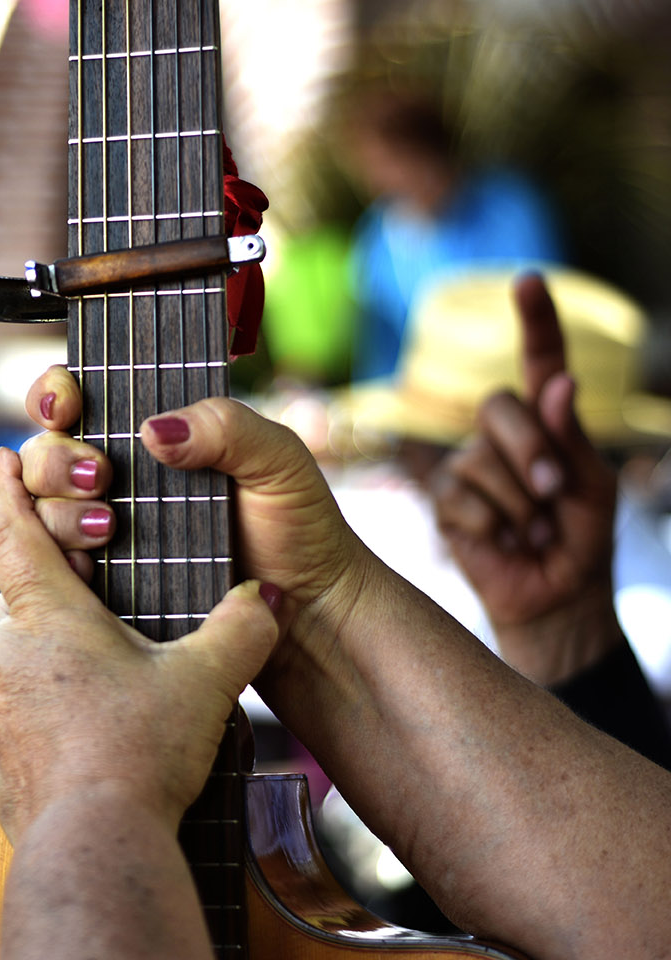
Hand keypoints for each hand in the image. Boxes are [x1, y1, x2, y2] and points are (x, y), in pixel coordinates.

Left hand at [0, 447, 277, 842]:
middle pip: (15, 591)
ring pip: (15, 650)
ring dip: (48, 640)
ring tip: (100, 653)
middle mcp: (4, 652)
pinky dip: (45, 698)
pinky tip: (87, 719)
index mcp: (44, 614)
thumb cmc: (141, 753)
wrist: (96, 847)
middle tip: (85, 567)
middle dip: (46, 574)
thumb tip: (268, 600)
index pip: (9, 529)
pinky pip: (17, 706)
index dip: (4, 487)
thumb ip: (240, 630)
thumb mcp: (204, 682)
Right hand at [18, 366, 376, 649]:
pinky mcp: (102, 585)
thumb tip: (152, 431)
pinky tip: (90, 566)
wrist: (307, 614)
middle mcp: (118, 479)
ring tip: (106, 530)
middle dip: (55, 460)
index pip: (77, 399)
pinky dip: (57, 563)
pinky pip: (52, 569)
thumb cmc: (298, 528)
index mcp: (152, 435)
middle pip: (44, 454)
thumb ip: (224, 426)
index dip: (55, 395)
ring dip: (57, 513)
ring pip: (39, 510)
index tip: (67, 407)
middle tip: (100, 479)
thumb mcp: (277, 459)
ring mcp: (103, 533)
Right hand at [428, 274, 621, 683]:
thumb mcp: (594, 487)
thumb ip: (574, 438)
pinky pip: (461, 497)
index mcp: (548, 420)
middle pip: (499, 405)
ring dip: (518, 503)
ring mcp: (469, 464)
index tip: (527, 281)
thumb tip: (561, 384)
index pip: (541, 361)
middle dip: (530, 450)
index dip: (536, 320)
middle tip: (553, 495)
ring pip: (481, 459)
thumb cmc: (581, 538)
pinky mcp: (446, 499)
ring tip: (533, 532)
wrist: (554, 597)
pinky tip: (504, 543)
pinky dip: (493, 526)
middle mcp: (503, 434)